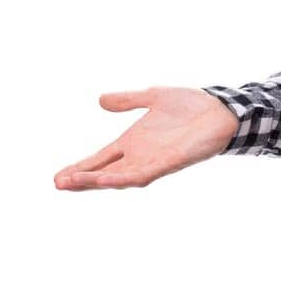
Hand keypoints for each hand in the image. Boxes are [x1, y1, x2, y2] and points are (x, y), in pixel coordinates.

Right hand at [53, 87, 238, 189]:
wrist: (222, 109)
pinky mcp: (169, 162)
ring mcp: (154, 161)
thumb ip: (128, 100)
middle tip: (57, 184)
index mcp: (134, 142)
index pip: (101, 159)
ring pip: (118, 177)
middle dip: (82, 180)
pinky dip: (122, 178)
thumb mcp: (153, 97)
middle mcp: (141, 155)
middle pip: (104, 173)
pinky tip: (105, 179)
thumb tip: (100, 100)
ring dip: (95, 182)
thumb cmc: (193, 105)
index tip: (58, 177)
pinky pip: (141, 175)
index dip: (81, 168)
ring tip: (70, 183)